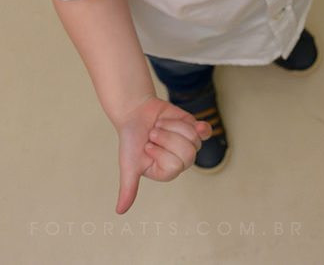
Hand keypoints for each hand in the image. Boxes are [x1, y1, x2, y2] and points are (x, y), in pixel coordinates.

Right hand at [115, 96, 212, 214]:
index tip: (147, 146)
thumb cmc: (131, 139)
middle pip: (188, 153)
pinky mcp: (192, 127)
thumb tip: (119, 211)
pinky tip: (197, 126)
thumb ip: (128, 188)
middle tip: (154, 133)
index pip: (176, 165)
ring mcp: (188, 143)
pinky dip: (202, 128)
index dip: (160, 151)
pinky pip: (204, 130)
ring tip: (161, 126)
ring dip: (172, 126)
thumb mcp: (128, 165)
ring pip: (194, 138)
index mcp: (167, 172)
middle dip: (167, 137)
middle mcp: (180, 160)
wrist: (135, 112)